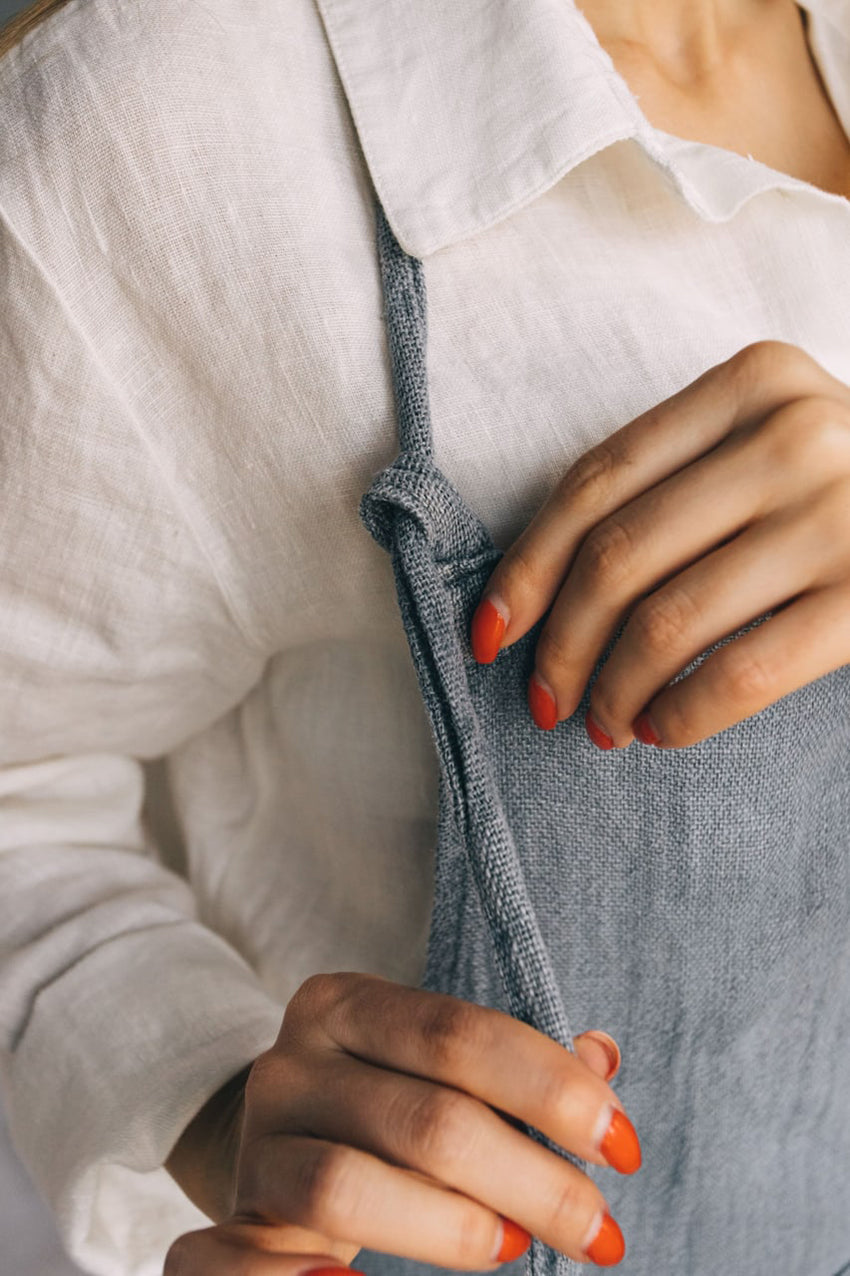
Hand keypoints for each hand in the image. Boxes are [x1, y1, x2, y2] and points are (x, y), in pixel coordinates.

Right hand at [163, 972, 637, 1272]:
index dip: (551, 1090)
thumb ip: (515, 1063)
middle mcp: (292, 1062)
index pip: (460, 1034)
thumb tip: (602, 1059)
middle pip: (424, 1118)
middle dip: (531, 1179)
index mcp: (347, 1004)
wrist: (278, 1139)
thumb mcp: (439, 1066)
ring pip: (348, 1186)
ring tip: (515, 1247)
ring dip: (452, 1229)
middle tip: (599, 1229)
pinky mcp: (233, 1217)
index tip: (623, 1148)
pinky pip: (230, 1258)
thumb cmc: (387, 1101)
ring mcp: (258, 1141)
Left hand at [470, 341, 849, 748]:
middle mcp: (796, 433)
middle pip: (619, 555)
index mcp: (753, 380)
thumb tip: (541, 587)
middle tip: (543, 698)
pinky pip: (740, 673)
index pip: (595, 481)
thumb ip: (678, 480)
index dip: (527, 566)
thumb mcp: (771, 441)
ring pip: (668, 619)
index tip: (491, 631)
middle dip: (559, 642)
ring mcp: (842, 512)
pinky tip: (660, 729)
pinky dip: (680, 713)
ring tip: (600, 723)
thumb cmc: (847, 485)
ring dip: (611, 689)